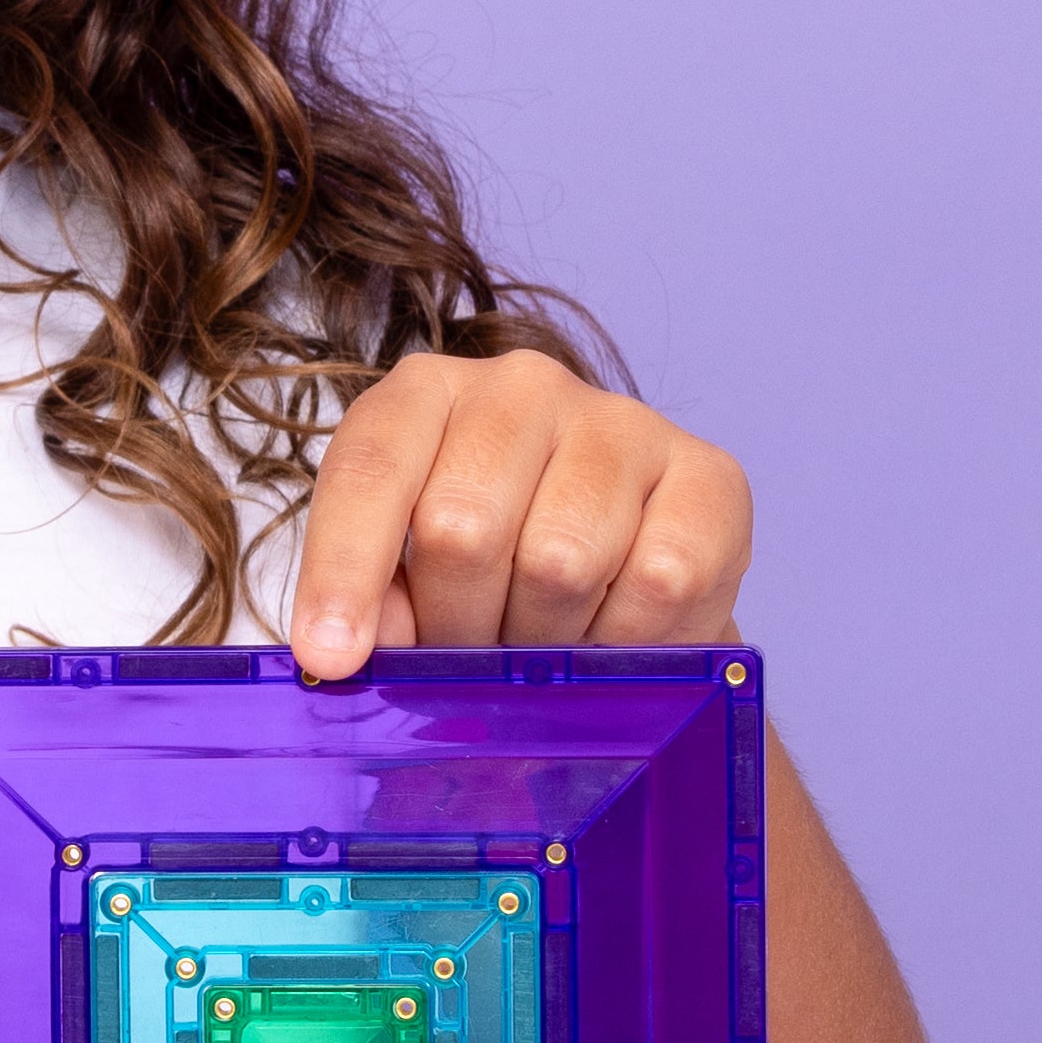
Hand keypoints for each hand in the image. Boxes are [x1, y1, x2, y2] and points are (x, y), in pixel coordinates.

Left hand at [283, 351, 751, 672]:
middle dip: (456, 624)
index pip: (369, 470)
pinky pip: (658, 583)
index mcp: (425, 395)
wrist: (624, 572)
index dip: (342, 570)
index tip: (330, 655)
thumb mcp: (405, 577)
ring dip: (542, 639)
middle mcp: (522, 386)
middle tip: (471, 653)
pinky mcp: (711, 477)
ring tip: (541, 642)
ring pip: (560, 562)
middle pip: (462, 527)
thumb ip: (368, 602)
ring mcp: (622, 422)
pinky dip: (624, 641)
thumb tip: (349, 647)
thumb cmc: (493, 571)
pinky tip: (611, 638)